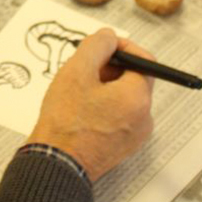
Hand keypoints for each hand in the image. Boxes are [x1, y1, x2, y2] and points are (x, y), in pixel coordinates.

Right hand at [27, 29, 154, 181]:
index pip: (144, 60)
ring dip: (105, 88)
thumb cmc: (66, 121)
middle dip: (110, 69)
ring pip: (124, 98)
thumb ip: (96, 45)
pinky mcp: (122, 147)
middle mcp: (144, 117)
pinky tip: (80, 111)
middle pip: (134, 80)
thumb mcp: (77, 71)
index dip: (122, 48)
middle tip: (83, 70)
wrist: (57, 165)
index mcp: (138, 97)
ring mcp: (135, 136)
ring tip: (78, 93)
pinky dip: (104, 108)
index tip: (101, 47)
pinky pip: (119, 117)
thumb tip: (109, 37)